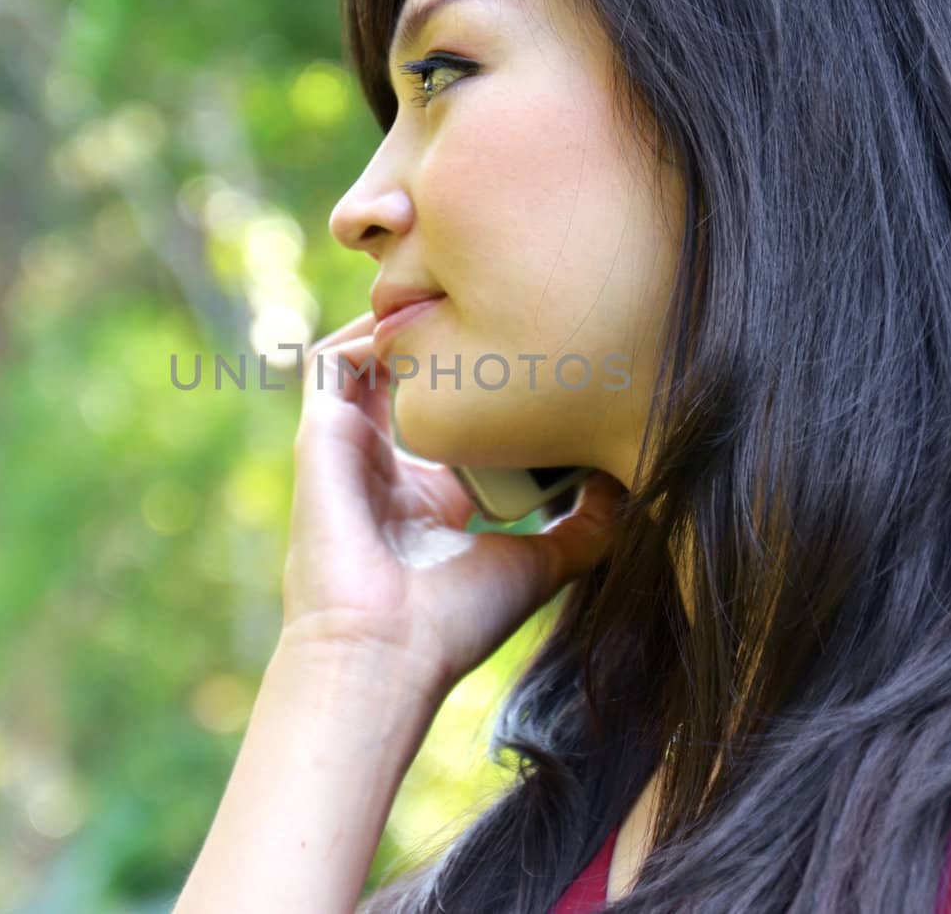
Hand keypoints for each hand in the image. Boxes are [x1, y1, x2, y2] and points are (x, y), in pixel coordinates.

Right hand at [280, 310, 627, 699]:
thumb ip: (588, 526)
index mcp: (429, 499)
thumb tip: (630, 478)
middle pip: (414, 381)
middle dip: (452, 341)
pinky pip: (330, 362)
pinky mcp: (319, 435)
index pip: (456, 421)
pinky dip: (364, 333)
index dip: (492, 385)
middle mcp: (385, 467)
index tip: (544, 354)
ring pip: (369, 361)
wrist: (383, 652)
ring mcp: (348, 449)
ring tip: (457, 298)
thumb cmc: (453, 623)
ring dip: (407, 328)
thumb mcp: (541, 564)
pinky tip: (414, 319)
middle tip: (506, 307)